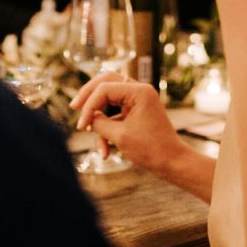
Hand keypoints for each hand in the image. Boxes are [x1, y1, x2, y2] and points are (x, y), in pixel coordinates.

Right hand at [70, 72, 186, 173]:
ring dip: (100, 120)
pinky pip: (116, 113)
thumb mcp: (119, 136)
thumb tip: (88, 117)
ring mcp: (138, 100)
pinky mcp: (137, 112)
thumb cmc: (150, 149)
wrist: (172, 163)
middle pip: (106, 82)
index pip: (104, 89)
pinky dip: (109, 129)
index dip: (89, 106)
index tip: (82, 126)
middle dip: (89, 97)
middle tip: (74, 107)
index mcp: (139, 91)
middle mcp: (139, 90)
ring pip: (109, 100)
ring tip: (97, 143)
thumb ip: (99, 122)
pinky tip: (106, 151)